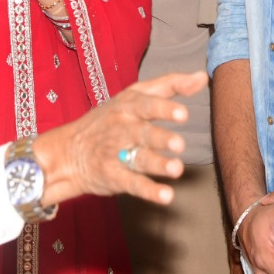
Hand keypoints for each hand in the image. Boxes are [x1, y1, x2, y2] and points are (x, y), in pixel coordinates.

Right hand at [33, 71, 208, 206]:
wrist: (70, 151)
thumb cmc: (111, 119)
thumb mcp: (135, 95)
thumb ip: (170, 85)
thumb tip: (203, 76)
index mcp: (129, 106)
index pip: (147, 104)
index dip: (165, 109)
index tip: (183, 114)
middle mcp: (123, 128)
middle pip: (144, 132)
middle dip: (161, 138)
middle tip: (179, 144)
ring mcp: (117, 153)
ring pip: (140, 158)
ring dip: (158, 164)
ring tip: (176, 169)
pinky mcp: (114, 176)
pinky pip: (133, 184)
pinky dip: (149, 191)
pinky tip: (166, 196)